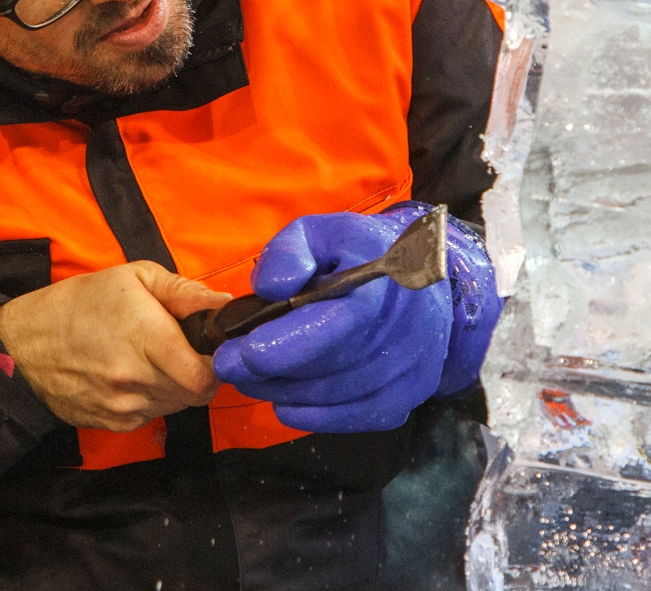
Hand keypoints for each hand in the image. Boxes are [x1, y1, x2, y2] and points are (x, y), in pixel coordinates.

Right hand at [0, 262, 230, 431]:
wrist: (25, 344)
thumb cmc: (80, 303)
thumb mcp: (133, 277)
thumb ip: (184, 291)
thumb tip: (225, 304)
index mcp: (144, 337)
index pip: (204, 375)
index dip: (218, 364)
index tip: (213, 348)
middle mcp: (135, 379)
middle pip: (196, 393)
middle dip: (201, 373)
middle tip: (188, 350)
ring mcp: (122, 406)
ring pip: (176, 406)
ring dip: (178, 387)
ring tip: (158, 360)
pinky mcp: (112, 424)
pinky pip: (152, 416)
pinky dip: (155, 398)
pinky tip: (137, 375)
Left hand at [213, 207, 461, 433]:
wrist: (422, 284)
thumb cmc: (358, 255)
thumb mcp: (320, 233)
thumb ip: (290, 252)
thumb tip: (270, 288)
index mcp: (381, 280)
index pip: (340, 321)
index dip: (291, 342)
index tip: (245, 351)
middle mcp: (407, 327)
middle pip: (334, 363)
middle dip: (273, 370)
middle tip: (228, 366)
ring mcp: (415, 365)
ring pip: (341, 395)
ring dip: (286, 393)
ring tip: (249, 380)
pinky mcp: (413, 393)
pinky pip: (359, 417)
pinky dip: (316, 416)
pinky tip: (285, 402)